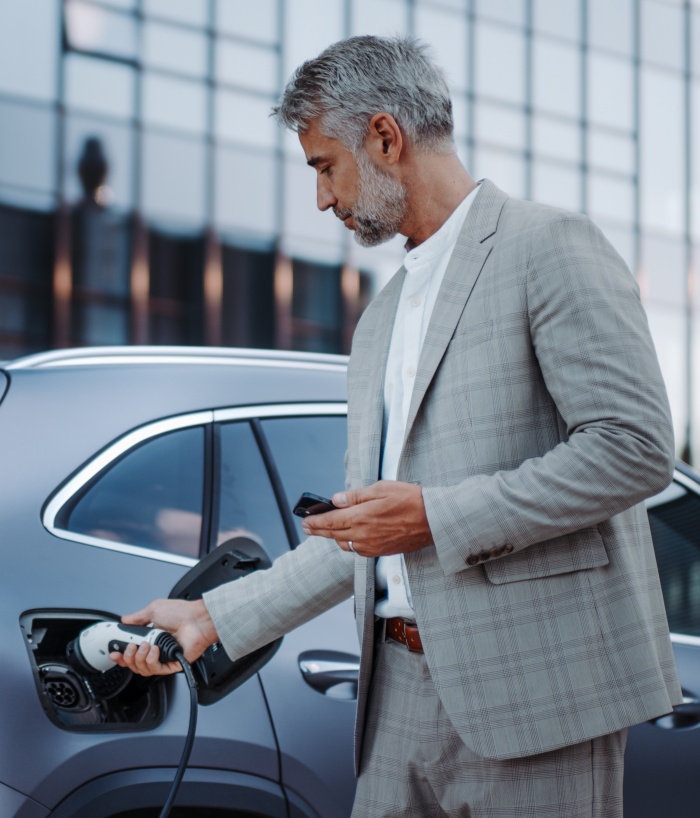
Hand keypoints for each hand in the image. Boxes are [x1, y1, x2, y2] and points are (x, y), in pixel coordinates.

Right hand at [109, 598, 218, 675]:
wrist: (197, 619)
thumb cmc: (182, 612)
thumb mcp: (154, 609)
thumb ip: (138, 617)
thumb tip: (125, 619)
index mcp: (152, 637)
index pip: (132, 652)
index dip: (122, 655)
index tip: (114, 653)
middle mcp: (157, 649)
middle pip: (134, 664)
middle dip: (128, 657)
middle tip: (130, 647)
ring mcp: (164, 657)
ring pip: (143, 669)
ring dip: (140, 657)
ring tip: (147, 645)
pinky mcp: (173, 664)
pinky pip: (156, 670)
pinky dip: (152, 660)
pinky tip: (155, 650)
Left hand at [301, 480, 432, 557]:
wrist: (433, 520)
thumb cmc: (410, 500)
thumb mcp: (380, 489)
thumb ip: (355, 496)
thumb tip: (336, 499)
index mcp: (360, 517)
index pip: (330, 521)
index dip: (315, 522)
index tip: (305, 521)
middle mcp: (363, 535)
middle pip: (333, 534)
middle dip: (319, 530)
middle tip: (308, 527)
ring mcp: (372, 546)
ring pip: (345, 543)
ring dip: (334, 537)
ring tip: (327, 530)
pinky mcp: (381, 551)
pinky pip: (358, 550)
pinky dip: (350, 543)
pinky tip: (349, 537)